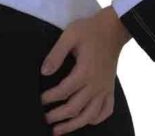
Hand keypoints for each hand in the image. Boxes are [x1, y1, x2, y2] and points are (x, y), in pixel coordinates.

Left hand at [39, 6, 130, 134]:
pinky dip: (95, 119)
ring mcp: (105, 88)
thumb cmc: (90, 30)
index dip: (50, 98)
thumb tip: (44, 72)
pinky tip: (86, 121)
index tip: (40, 100)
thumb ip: (56, 54)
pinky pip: (106, 110)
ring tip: (59, 130)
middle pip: (75, 108)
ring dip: (73, 125)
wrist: (114, 28)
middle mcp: (96, 84)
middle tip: (44, 119)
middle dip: (58, 116)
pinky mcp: (110, 88)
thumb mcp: (70, 35)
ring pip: (89, 115)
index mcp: (85, 71)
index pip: (64, 91)